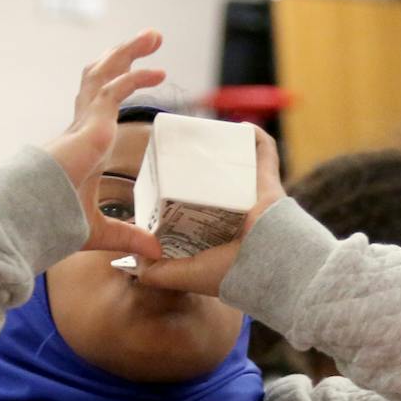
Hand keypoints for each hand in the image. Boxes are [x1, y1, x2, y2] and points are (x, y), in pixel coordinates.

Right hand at [46, 29, 167, 259]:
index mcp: (82, 145)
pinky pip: (113, 90)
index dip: (117, 87)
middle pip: (101, 79)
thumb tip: (156, 253)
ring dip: (129, 52)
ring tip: (153, 36)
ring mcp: (83, 123)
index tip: (140, 77)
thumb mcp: (102, 230)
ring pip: (105, 74)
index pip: (97, 106)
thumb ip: (129, 237)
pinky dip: (134, 76)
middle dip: (124, 58)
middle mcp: (81, 127)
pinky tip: (156, 70)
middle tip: (151, 43)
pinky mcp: (89, 125)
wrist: (32, 216)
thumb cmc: (54, 223)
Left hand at [137, 127, 287, 296]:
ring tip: (200, 136)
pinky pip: (265, 152)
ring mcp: (254, 196)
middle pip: (215, 184)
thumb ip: (156, 272)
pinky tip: (239, 126)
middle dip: (198, 169)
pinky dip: (256, 137)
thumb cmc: (230, 272)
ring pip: (236, 166)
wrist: (268, 265)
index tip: (160, 184)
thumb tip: (133, 258)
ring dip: (221, 150)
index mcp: (219, 235)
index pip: (197, 212)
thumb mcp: (184, 275)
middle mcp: (238, 214)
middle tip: (176, 154)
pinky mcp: (268, 180)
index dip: (180, 197)